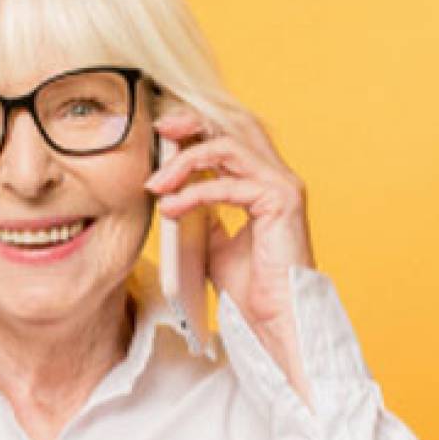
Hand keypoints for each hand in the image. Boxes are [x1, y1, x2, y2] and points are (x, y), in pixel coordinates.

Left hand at [144, 108, 314, 334]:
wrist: (273, 318)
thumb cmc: (250, 287)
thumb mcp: (214, 242)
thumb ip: (202, 214)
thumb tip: (173, 194)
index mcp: (263, 181)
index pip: (231, 134)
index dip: (197, 125)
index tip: (161, 132)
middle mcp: (276, 176)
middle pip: (234, 123)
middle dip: (193, 121)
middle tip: (159, 129)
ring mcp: (282, 185)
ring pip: (228, 145)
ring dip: (185, 160)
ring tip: (156, 184)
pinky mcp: (280, 200)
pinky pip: (228, 184)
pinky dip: (193, 193)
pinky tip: (171, 207)